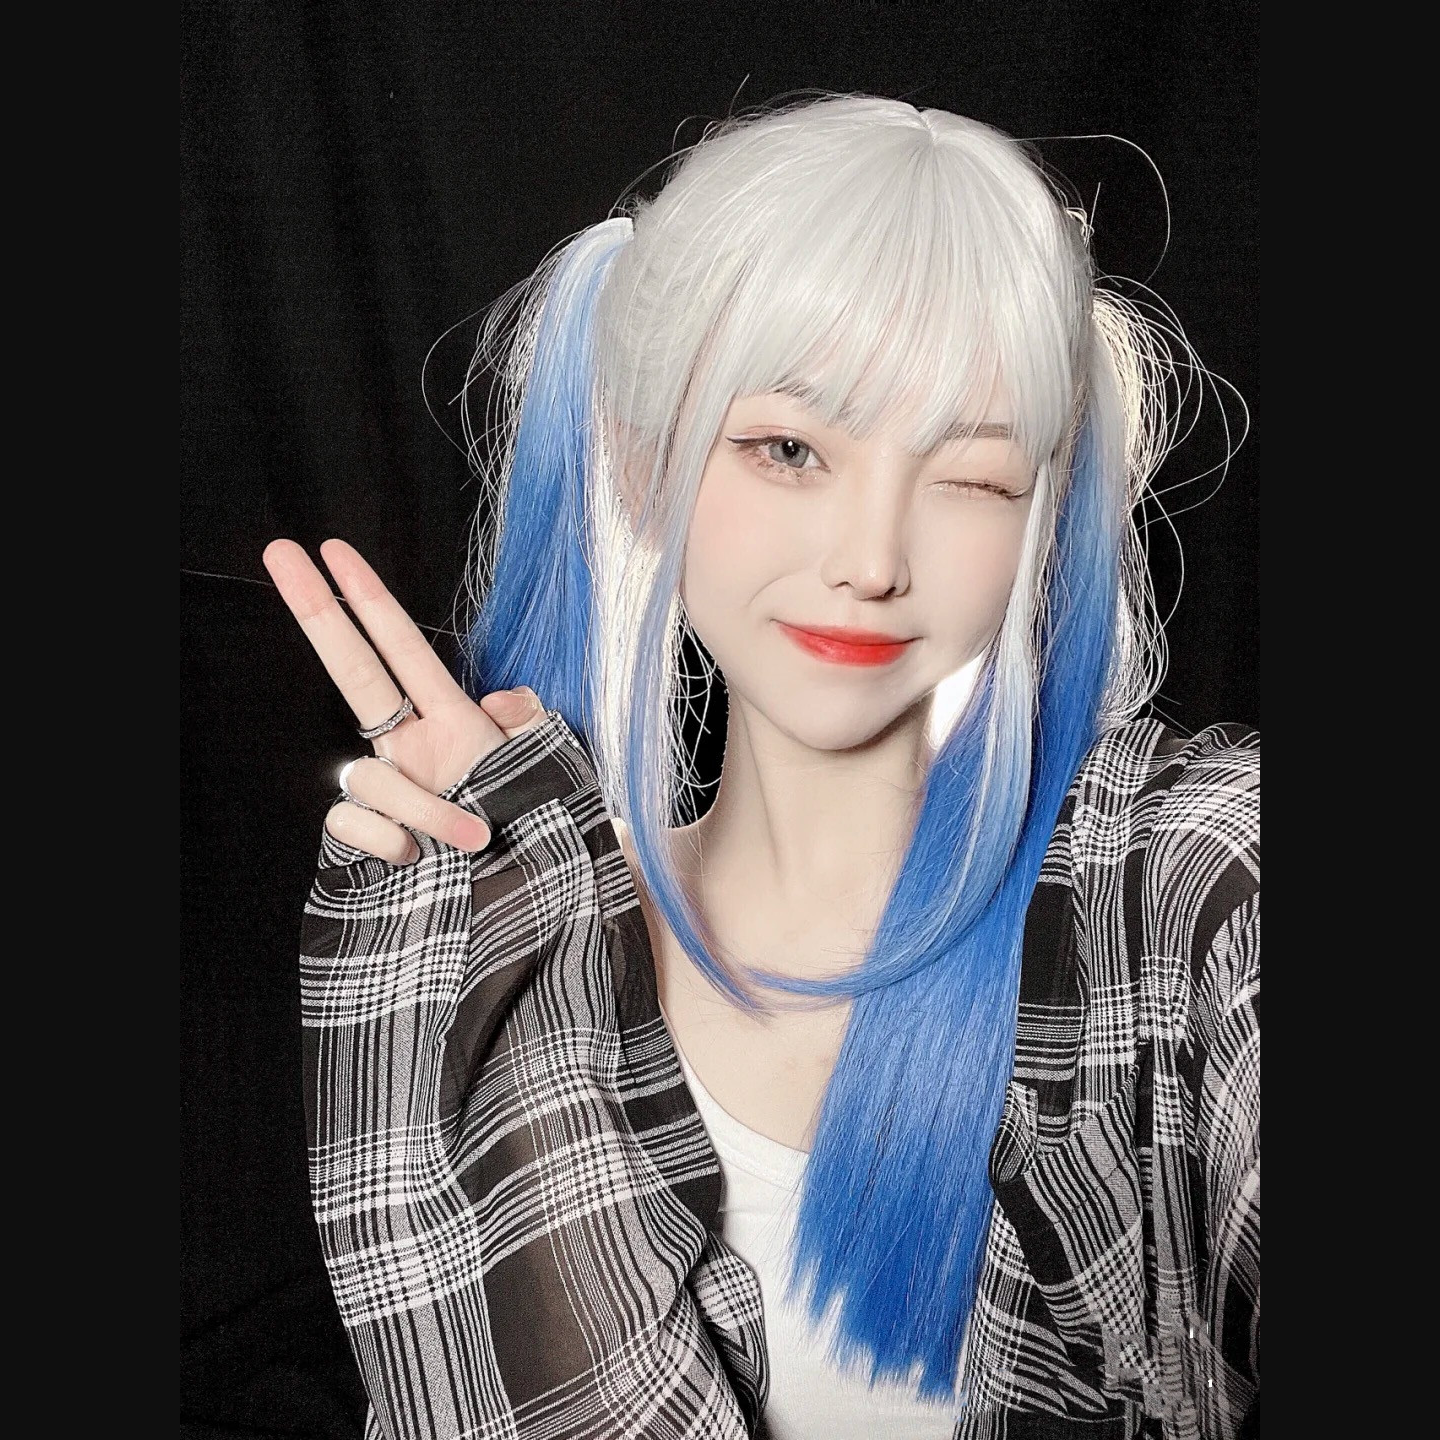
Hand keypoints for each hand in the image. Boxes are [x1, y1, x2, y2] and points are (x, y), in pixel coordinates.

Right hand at [262, 537, 548, 863]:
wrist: (520, 908)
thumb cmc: (534, 838)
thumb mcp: (549, 774)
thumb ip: (530, 726)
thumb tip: (501, 699)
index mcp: (450, 725)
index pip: (403, 649)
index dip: (370, 600)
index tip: (334, 550)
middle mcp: (406, 750)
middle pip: (352, 670)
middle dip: (316, 612)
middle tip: (279, 549)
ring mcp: (381, 794)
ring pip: (367, 776)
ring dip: (426, 808)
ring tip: (474, 839)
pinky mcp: (361, 840)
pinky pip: (353, 823)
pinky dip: (393, 842)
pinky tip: (421, 860)